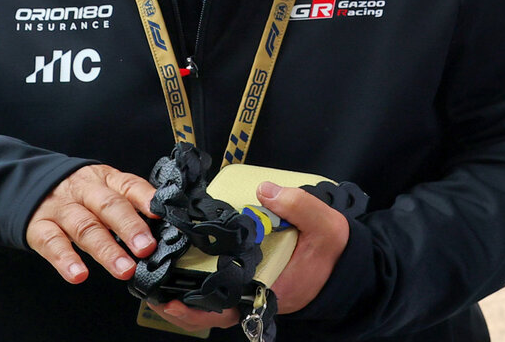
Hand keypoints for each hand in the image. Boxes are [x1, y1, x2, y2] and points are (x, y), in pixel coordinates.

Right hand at [26, 164, 157, 284]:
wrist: (30, 184)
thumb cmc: (78, 193)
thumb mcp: (104, 188)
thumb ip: (127, 205)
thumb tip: (159, 228)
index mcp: (106, 179)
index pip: (129, 185)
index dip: (146, 199)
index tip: (160, 214)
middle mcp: (84, 191)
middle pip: (109, 206)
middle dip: (129, 227)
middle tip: (145, 248)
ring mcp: (61, 208)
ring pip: (85, 227)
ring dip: (106, 250)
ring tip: (123, 269)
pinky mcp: (39, 226)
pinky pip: (52, 242)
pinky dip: (65, 259)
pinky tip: (78, 274)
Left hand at [142, 182, 348, 331]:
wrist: (348, 267)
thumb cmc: (334, 252)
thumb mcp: (325, 225)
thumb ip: (297, 205)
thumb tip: (263, 190)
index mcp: (273, 289)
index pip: (229, 305)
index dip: (199, 305)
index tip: (176, 296)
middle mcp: (260, 299)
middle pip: (214, 313)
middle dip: (184, 308)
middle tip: (156, 294)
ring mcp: (256, 296)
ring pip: (216, 308)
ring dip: (189, 303)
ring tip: (161, 289)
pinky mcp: (256, 287)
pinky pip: (224, 296)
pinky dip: (204, 293)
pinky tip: (185, 278)